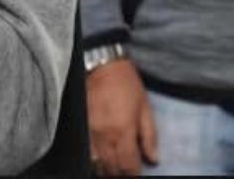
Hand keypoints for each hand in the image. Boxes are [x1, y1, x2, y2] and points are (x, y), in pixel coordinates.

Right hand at [87, 59, 157, 175]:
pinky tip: (99, 156)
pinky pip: (86, 150)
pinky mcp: (80, 125)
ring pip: (96, 162)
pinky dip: (93, 157)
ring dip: (106, 167)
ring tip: (113, 165)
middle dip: (120, 172)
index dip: (134, 173)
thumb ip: (150, 136)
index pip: (129, 165)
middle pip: (111, 167)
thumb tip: (153, 159)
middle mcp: (105, 135)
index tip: (137, 173)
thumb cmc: (126, 84)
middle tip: (126, 169)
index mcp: (124, 131)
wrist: (101, 65)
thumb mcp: (145, 108)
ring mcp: (89, 131)